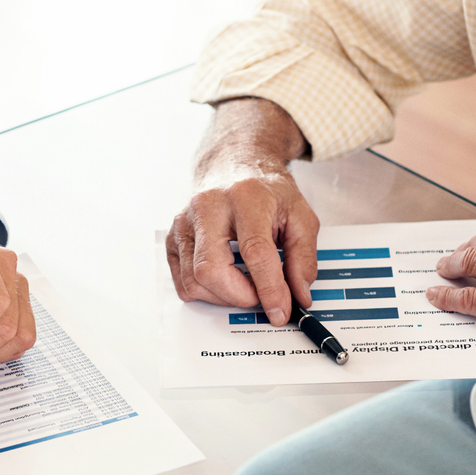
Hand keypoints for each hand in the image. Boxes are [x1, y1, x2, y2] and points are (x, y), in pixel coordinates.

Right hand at [166, 98, 318, 324]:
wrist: (232, 163)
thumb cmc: (265, 189)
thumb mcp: (300, 215)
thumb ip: (303, 257)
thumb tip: (299, 296)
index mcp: (245, 196)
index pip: (254, 251)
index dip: (269, 288)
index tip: (281, 311)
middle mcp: (208, 206)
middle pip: (212, 270)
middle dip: (240, 296)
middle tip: (261, 297)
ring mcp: (184, 222)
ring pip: (194, 281)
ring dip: (224, 297)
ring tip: (245, 285)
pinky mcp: (172, 237)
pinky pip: (182, 281)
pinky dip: (206, 292)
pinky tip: (225, 278)